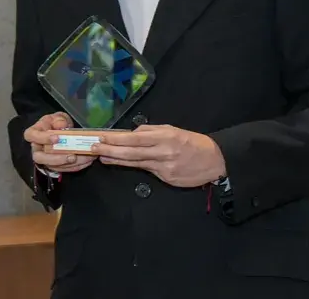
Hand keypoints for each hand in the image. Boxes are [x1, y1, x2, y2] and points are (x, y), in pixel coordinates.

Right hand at [24, 112, 95, 173]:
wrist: (59, 131)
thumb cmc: (55, 123)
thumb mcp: (57, 117)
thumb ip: (59, 120)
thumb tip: (61, 126)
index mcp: (34, 133)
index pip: (32, 136)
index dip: (43, 138)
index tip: (57, 137)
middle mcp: (37, 148)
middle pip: (40, 158)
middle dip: (57, 158)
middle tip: (72, 156)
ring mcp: (45, 159)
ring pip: (53, 166)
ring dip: (70, 164)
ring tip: (85, 158)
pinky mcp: (55, 166)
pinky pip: (64, 169)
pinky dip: (76, 166)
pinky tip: (87, 161)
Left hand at [91, 125, 225, 186]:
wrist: (214, 161)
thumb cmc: (192, 142)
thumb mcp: (173, 130)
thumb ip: (152, 131)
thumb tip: (133, 132)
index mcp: (164, 137)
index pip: (134, 138)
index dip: (116, 139)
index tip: (101, 137)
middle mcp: (162, 152)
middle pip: (131, 152)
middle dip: (110, 150)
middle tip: (94, 148)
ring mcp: (163, 167)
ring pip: (135, 163)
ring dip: (116, 159)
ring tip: (102, 156)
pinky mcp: (166, 178)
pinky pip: (146, 170)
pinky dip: (132, 166)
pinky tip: (121, 163)